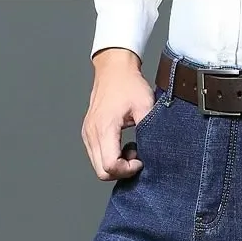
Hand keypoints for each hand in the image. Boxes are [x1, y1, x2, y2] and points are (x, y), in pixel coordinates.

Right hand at [81, 48, 154, 180]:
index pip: (110, 166)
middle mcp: (91, 133)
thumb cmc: (129, 84)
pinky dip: (110, 158)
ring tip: (131, 150)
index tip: (140, 159)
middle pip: (102, 172)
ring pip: (98, 167)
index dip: (128, 170)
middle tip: (136, 157)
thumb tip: (153, 153)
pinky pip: (97, 157)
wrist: (114, 68)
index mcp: (104, 128)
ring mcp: (87, 134)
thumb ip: (149, 131)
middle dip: (122, 171)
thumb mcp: (145, 106)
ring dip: (116, 165)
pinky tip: (123, 146)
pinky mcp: (88, 133)